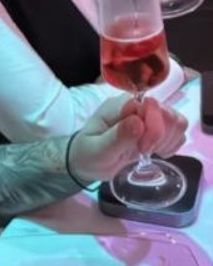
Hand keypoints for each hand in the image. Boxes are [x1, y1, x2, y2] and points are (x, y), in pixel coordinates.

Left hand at [69, 95, 187, 183]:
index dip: (153, 127)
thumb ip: (117, 137)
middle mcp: (137, 106)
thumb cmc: (89, 154)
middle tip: (144, 151)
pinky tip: (158, 153)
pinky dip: (172, 144)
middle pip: (168, 112)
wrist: (87, 161)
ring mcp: (148, 116)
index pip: (150, 106)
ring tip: (149, 152)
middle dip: (162, 136)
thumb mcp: (97, 150)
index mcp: (120, 105)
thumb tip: (139, 122)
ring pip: (177, 122)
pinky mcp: (157, 128)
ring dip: (168, 140)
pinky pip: (178, 132)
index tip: (142, 148)